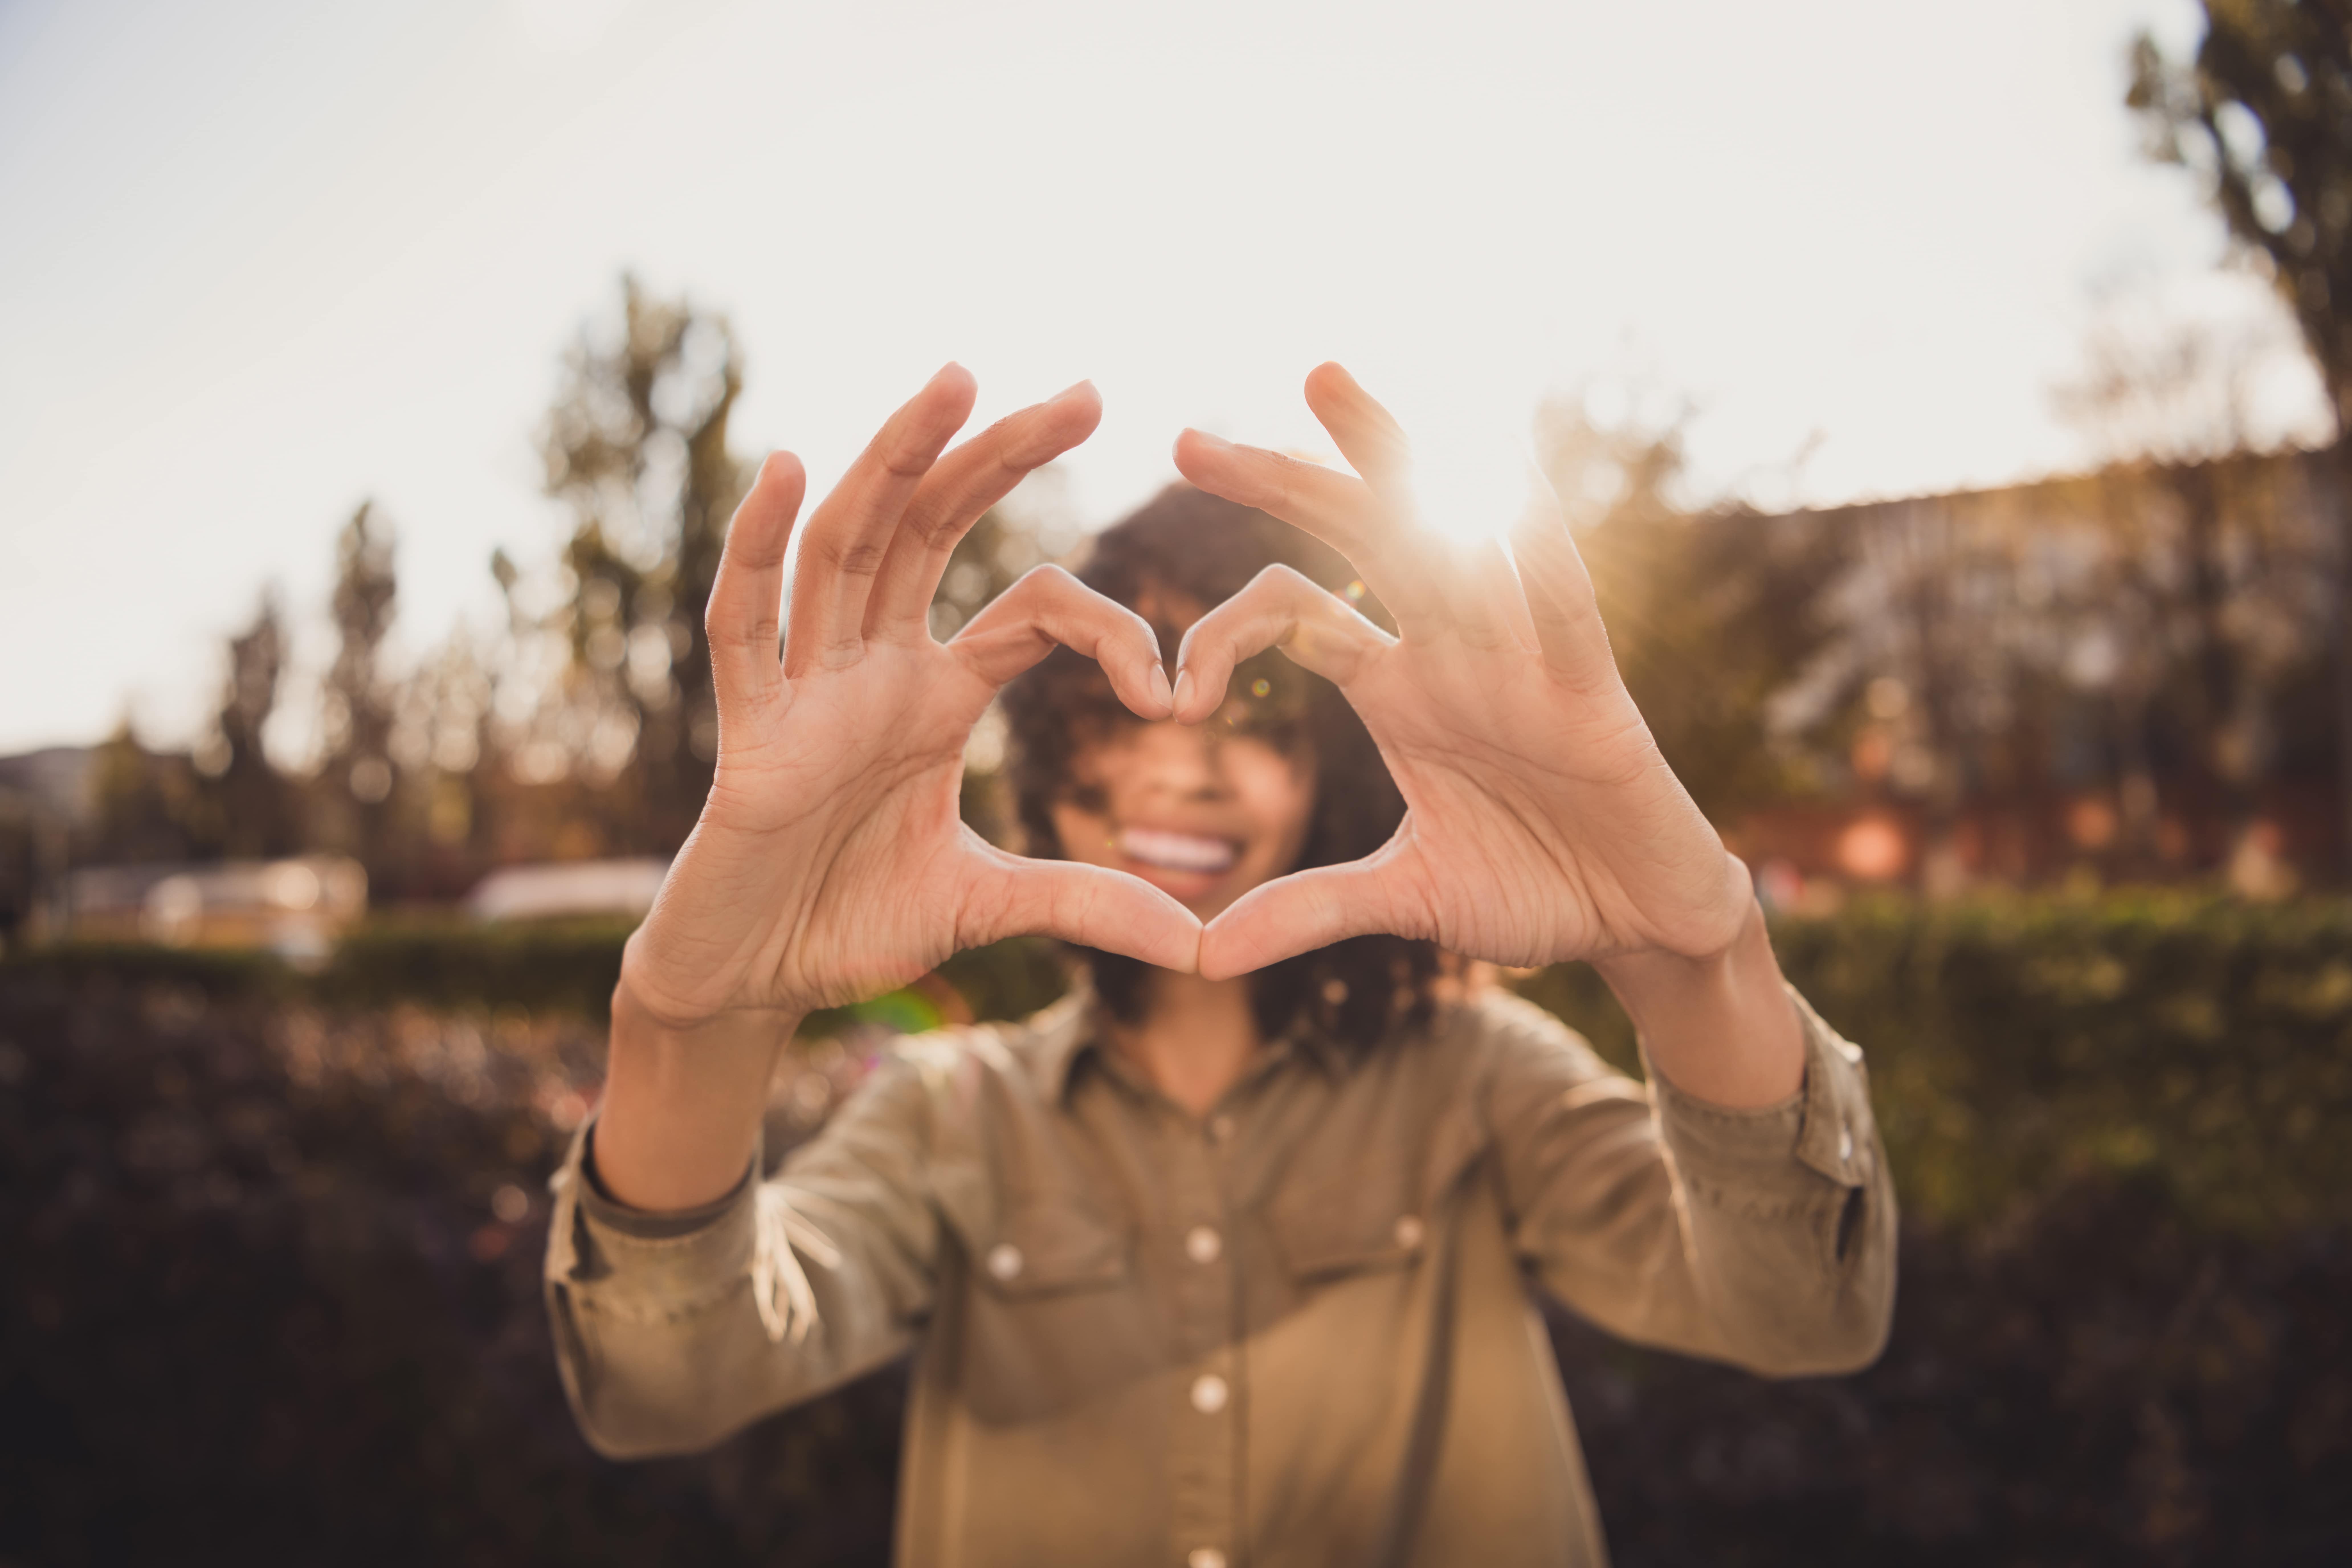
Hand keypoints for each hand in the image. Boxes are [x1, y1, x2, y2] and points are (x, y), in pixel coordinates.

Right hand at [620, 366, 1200, 1030]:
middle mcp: (874, 667)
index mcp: (936, 696)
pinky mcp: (750, 731)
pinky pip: (745, 624)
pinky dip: (756, 546)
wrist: (756, 980)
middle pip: (939, 527)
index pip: (1034, 609)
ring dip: (897, 459)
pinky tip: (782, 468)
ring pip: (850, 544)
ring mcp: (807, 688)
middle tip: (1089, 390)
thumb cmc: (851, 924)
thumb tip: (1197, 945)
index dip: (1111, 631)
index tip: (1174, 696)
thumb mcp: (987, 907)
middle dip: (1003, 454)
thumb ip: (1084, 904)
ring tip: (955, 381)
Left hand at [1170, 363, 1753, 983]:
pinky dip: (1526, 526)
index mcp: (1401, 688)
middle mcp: (1450, 649)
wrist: (1639, 924)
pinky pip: (1554, 588)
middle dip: (1277, 481)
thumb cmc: (1537, 891)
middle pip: (1353, 538)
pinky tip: (1496, 453)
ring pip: (1442, 528)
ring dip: (1385, 453)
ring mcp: (1517, 655)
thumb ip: (1305, 912)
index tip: (1170, 695)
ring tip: (1318, 376)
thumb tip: (1198, 957)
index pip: (1295, 617)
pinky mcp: (1586, 682)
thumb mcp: (1403, 900)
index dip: (1225, 634)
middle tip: (1183, 441)